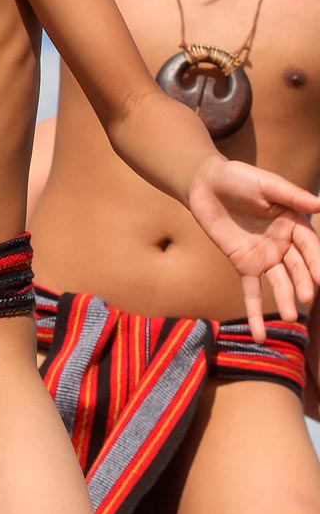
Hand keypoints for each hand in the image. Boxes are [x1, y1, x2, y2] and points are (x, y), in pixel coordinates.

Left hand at [188, 156, 319, 342]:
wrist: (206, 183)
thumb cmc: (239, 178)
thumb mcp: (266, 183)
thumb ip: (290, 195)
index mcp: (294, 223)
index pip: (310, 246)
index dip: (317, 262)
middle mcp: (284, 243)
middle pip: (298, 267)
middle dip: (303, 283)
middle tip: (306, 298)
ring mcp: (264, 256)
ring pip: (279, 282)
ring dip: (285, 299)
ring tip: (292, 317)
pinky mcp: (243, 263)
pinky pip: (251, 291)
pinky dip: (255, 312)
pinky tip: (259, 335)